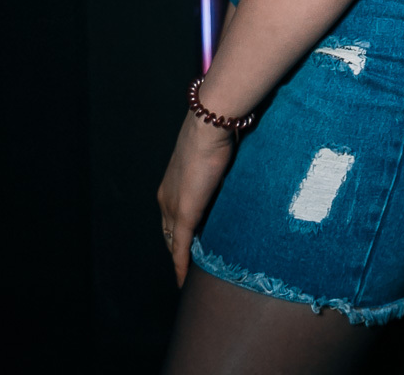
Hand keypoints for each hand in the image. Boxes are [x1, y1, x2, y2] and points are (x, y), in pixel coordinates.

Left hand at [157, 111, 237, 284]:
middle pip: (168, 233)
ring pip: (173, 242)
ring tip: (191, 274)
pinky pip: (180, 246)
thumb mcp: (217, 157)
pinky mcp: (183, 213)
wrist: (210, 123)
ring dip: (182, 257)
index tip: (188, 244)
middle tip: (190, 265)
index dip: (178, 233)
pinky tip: (183, 279)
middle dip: (178, 249)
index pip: (171, 217)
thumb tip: (236, 178)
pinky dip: (180, 264)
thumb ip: (220, 173)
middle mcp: (167, 198)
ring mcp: (173, 206)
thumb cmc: (218, 132)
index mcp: (172, 184)